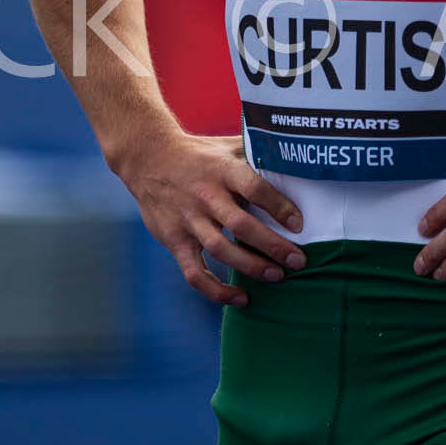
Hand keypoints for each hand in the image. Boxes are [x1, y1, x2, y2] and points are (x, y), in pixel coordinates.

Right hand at [121, 129, 306, 308]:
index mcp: (222, 170)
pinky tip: (241, 298)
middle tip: (297, 261)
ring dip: (251, 266)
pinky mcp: (174, 240)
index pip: (254, 188)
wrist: (147, 158)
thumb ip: (257, 153)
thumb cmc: (199, 154)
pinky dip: (216, 291)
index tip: (298, 224)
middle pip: (241, 225)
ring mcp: (188, 220)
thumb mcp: (228, 145)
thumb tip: (297, 158)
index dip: (278, 207)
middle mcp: (205, 196)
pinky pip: (195, 273)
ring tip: (277, 276)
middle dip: (272, 246)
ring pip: (221, 250)